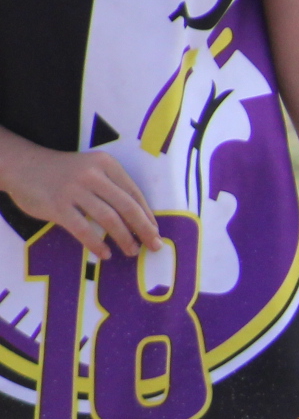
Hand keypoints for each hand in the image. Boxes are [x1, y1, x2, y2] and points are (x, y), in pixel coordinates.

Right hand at [1, 147, 160, 260]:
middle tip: (154, 247)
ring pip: (109, 219)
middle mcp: (92, 174)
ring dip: (124, 238)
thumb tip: (141, 221)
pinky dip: (97, 244)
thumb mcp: (91, 171)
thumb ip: (112, 189)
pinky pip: (83, 230)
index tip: (156, 233)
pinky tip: (105, 254)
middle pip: (127, 207)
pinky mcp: (58, 205)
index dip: (148, 216)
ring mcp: (74, 189)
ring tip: (131, 251)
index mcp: (106, 164)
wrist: (21, 165)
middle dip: (144, 230)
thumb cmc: (63, 173)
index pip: (134, 193)